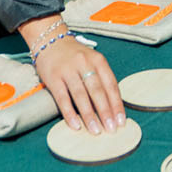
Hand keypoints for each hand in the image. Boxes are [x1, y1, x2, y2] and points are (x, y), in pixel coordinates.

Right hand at [22, 19, 124, 133]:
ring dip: (89, 115)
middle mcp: (84, 64)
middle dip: (106, 112)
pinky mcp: (53, 78)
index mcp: (98, 60)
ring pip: (81, 96)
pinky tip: (75, 125)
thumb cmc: (75, 56)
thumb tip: (111, 107)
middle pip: (97, 91)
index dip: (117, 104)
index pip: (111, 85)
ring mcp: (68, 70)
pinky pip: (62, 98)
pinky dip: (69, 113)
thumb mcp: (92, 61)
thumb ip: (101, 79)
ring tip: (96, 131)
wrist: (50, 40)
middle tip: (111, 129)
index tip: (121, 121)